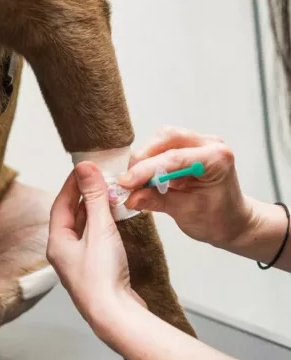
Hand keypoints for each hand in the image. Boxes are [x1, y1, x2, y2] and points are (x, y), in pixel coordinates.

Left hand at [47, 162, 142, 340]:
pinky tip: (116, 221)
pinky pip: (96, 241)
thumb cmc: (102, 277)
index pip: (61, 204)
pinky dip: (104, 227)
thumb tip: (86, 168)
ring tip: (111, 195)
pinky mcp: (96, 272)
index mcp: (57, 243)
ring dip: (96, 211)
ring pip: (85, 229)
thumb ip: (95, 197)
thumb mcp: (99, 229)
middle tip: (100, 179)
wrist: (115, 316)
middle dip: (86, 196)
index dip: (73, 184)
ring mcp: (80, 264)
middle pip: (72, 217)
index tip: (85, 168)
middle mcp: (64, 253)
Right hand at [120, 127, 251, 245]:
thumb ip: (157, 201)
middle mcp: (209, 145)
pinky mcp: (188, 148)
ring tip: (135, 181)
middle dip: (142, 158)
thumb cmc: (218, 219)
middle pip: (166, 137)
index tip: (126, 183)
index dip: (146, 170)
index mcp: (216, 159)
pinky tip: (143, 178)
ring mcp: (198, 144)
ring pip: (162, 139)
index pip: (174, 158)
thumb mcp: (186, 213)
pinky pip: (162, 147)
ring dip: (144, 158)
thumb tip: (131, 197)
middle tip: (128, 181)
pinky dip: (148, 161)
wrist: (232, 221)